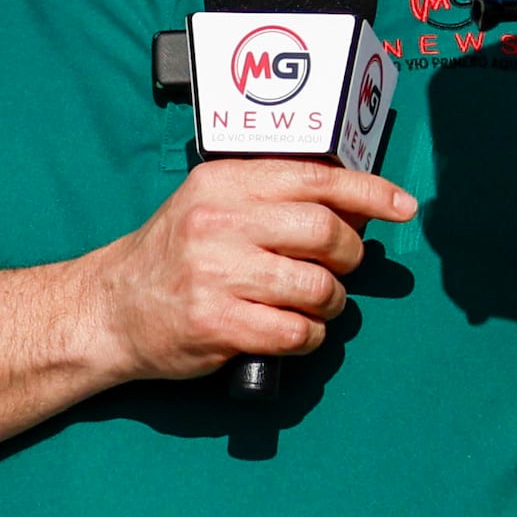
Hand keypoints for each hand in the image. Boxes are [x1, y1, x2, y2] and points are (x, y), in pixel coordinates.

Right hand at [84, 159, 412, 380]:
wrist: (112, 308)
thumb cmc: (175, 254)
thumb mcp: (215, 205)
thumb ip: (276, 199)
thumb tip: (357, 206)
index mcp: (225, 182)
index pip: (316, 179)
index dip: (369, 193)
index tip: (403, 207)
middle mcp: (220, 221)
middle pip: (326, 232)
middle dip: (349, 256)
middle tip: (339, 268)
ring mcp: (217, 274)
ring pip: (317, 287)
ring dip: (329, 303)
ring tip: (309, 305)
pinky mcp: (217, 323)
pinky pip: (296, 331)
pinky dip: (307, 337)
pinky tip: (290, 333)